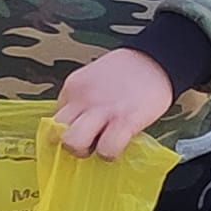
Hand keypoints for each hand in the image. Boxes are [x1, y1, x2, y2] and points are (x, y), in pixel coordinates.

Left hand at [54, 50, 174, 159]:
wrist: (157, 57)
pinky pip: (106, 149)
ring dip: (85, 151)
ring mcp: (102, 110)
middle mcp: (82, 98)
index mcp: (73, 87)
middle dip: (69, 144)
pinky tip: (118, 146)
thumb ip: (83, 100)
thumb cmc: (128, 70)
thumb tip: (79, 124)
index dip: (67, 130)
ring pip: (73, 143)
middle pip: (56, 133)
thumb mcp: (94, 79)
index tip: (80, 132)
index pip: (54, 119)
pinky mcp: (124, 121)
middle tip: (87, 143)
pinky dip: (110, 154)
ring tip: (100, 146)